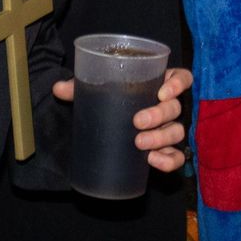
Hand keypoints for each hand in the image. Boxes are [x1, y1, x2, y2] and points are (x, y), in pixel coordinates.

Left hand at [53, 67, 191, 172]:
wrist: (109, 127)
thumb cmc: (109, 101)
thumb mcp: (96, 92)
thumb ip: (79, 87)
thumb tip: (58, 88)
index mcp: (158, 84)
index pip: (181, 78)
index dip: (178, 84)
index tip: (161, 91)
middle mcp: (168, 106)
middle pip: (176, 107)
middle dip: (158, 115)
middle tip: (137, 121)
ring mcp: (169, 129)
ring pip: (176, 132)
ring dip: (161, 138)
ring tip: (140, 143)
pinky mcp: (166, 151)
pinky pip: (176, 157)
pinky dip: (168, 160)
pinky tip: (153, 161)